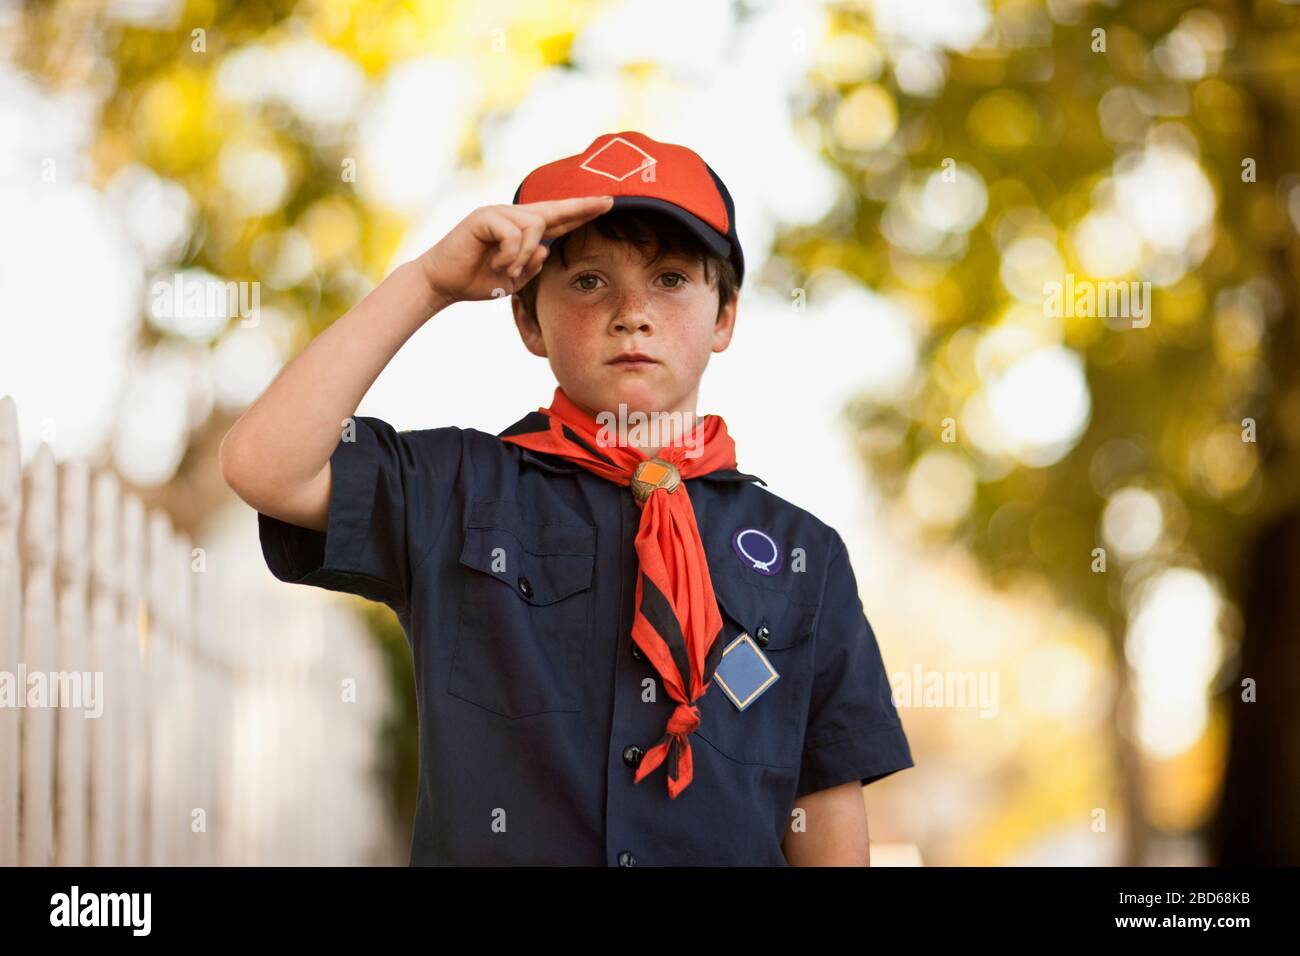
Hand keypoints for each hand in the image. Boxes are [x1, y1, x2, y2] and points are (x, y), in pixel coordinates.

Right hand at [414, 196, 614, 308]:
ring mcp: (498, 213)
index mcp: (522, 230)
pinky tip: (497, 265)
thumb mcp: (513, 279)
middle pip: (554, 208)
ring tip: (509, 270)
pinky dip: (510, 254)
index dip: (581, 212)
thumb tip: (546, 248)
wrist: (443, 283)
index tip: (607, 205)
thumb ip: (532, 265)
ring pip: (534, 226)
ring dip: (525, 255)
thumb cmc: (477, 280)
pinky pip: (514, 233)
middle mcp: (512, 216)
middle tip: (609, 202)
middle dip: (582, 207)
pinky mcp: (484, 216)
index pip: (558, 219)